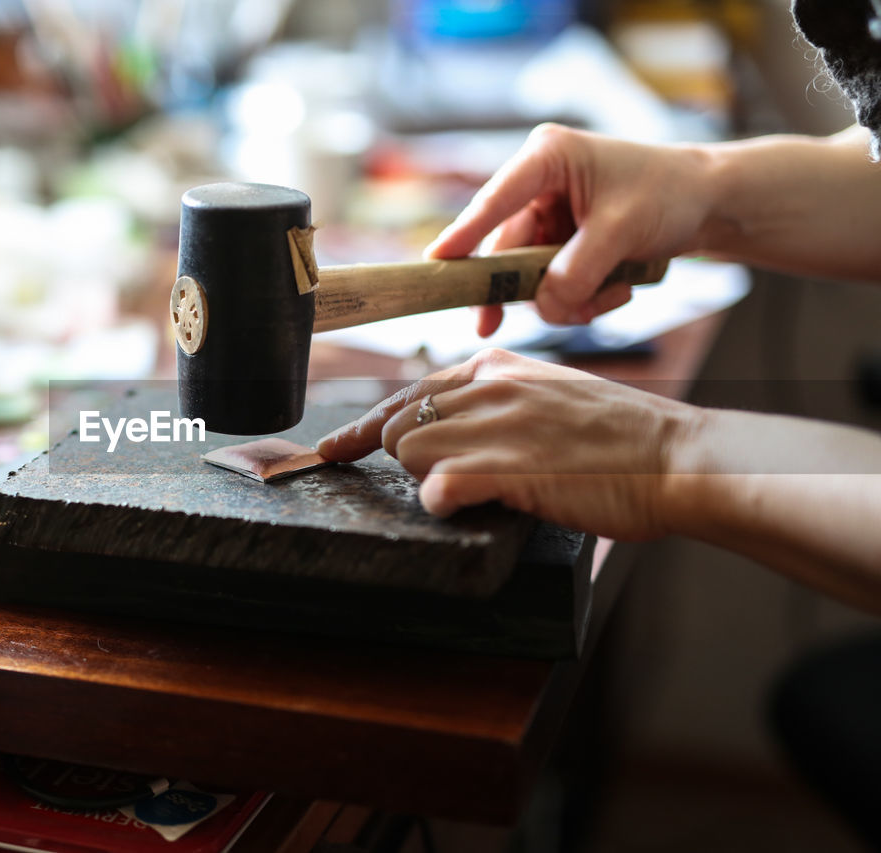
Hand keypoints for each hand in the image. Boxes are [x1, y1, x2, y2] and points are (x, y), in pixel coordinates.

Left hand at [317, 348, 700, 540]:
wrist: (674, 459)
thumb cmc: (621, 437)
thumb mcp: (551, 395)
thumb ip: (499, 401)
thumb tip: (451, 426)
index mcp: (497, 364)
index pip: (408, 391)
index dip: (365, 426)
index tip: (335, 448)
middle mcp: (488, 386)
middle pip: (399, 424)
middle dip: (405, 459)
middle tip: (446, 479)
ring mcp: (494, 424)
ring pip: (409, 454)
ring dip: (430, 479)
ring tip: (480, 489)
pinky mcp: (503, 467)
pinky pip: (436, 488)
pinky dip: (442, 503)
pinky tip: (466, 505)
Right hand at [426, 124, 715, 336]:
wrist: (709, 203)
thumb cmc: (670, 193)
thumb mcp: (623, 231)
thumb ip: (577, 271)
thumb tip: (543, 307)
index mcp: (546, 158)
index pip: (495, 200)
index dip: (464, 234)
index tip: (436, 263)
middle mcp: (538, 186)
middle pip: (503, 249)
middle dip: (521, 289)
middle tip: (489, 327)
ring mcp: (548, 219)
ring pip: (530, 276)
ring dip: (565, 297)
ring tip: (608, 295)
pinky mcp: (561, 246)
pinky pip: (553, 285)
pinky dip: (581, 297)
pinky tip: (614, 289)